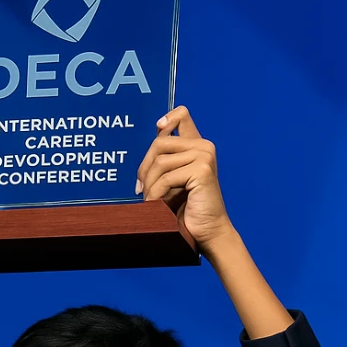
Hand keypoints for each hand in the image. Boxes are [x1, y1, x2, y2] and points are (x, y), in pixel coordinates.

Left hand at [136, 106, 232, 251]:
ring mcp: (204, 156)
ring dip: (149, 184)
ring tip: (149, 200)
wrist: (206, 231)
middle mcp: (203, 147)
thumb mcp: (172, 179)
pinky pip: (166, 177)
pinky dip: (156, 193)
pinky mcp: (202, 170)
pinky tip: (156, 204)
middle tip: (140, 188)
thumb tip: (148, 148)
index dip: (167, 118)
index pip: (182, 115)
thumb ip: (164, 160)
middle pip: (159, 143)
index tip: (158, 128)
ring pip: (160, 162)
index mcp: (197, 146)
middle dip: (144, 168)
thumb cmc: (187, 208)